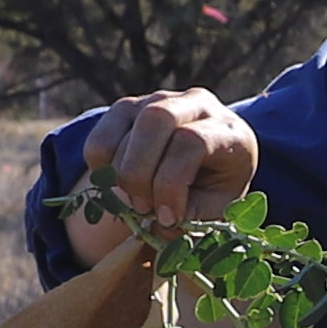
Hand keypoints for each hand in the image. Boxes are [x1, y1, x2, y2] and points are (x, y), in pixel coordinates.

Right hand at [67, 88, 259, 259]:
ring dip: (121, 174)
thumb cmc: (215, 186)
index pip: (191, 142)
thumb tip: (160, 227)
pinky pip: (100, 137)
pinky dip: (100, 168)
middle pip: (155, 121)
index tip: (168, 218)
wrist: (208, 161)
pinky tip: (118, 185)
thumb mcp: (217, 205)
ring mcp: (158, 101)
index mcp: (226, 129)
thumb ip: (193, 216)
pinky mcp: (128, 109)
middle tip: (143, 208)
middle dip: (139, 173)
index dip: (171, 184)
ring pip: (126, 126)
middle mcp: (195, 104)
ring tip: (136, 202)